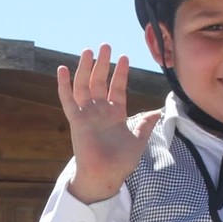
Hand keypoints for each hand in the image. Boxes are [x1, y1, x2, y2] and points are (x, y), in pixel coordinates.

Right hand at [60, 45, 164, 203]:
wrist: (106, 175)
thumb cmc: (122, 161)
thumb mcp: (138, 139)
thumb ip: (146, 124)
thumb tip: (159, 112)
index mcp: (115, 112)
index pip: (117, 87)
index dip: (121, 73)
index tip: (124, 57)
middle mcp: (100, 110)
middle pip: (99, 81)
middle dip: (103, 63)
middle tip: (105, 45)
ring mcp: (87, 113)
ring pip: (84, 85)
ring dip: (85, 68)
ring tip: (88, 51)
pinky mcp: (76, 120)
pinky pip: (68, 100)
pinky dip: (64, 85)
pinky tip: (63, 70)